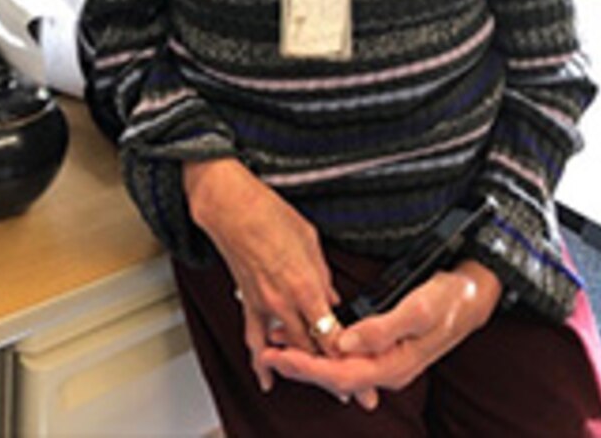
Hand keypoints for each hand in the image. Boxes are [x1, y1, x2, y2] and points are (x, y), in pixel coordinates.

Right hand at [183, 159, 341, 392]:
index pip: (332, 333)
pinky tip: (268, 379)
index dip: (351, 356)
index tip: (368, 369)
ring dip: (310, 371)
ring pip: (290, 350)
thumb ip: (323, 276)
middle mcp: (285, 303)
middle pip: (315, 348)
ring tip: (332, 392)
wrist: (232, 210)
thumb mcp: (310, 240)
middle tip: (362, 390)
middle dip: (339, 371)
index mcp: (306, 285)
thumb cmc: (270, 215)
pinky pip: (254, 340)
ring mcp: (265, 307)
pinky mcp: (249, 304)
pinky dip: (262, 363)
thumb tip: (333, 298)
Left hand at [260, 260, 502, 410]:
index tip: (279, 357)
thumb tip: (345, 343)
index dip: (306, 368)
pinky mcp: (386, 346)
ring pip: (340, 366)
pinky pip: (349, 355)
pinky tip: (312, 336)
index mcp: (393, 365)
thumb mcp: (418, 309)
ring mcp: (387, 359)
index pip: (340, 375)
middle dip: (300, 366)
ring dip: (310, 356)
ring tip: (279, 344)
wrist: (473, 294)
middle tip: (267, 353)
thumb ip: (381, 328)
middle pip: (335, 376)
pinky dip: (326, 347)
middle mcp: (388, 368)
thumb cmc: (449, 299)